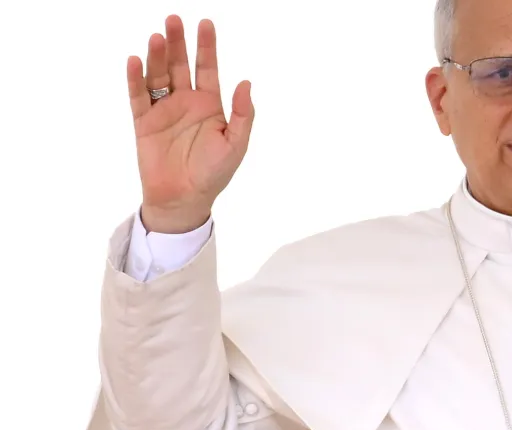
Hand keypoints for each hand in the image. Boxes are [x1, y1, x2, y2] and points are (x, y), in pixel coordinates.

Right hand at [127, 15, 254, 232]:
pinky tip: (135, 60)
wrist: (184, 199)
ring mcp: (164, 110)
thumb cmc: (213, 174)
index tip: (206, 23)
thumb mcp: (236, 144)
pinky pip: (139, 96)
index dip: (207, 47)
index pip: (208, 69)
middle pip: (181, 65)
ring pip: (159, 76)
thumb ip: (242, 114)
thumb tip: (246, 82)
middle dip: (179, 42)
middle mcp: (186, 102)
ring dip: (158, 56)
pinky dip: (136, 79)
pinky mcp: (144, 122)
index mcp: (210, 105)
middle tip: (174, 19)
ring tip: (157, 37)